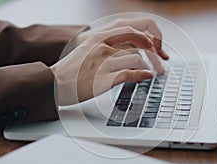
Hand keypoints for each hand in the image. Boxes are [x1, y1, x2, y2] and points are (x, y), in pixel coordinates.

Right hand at [51, 19, 167, 104]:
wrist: (54, 83)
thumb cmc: (74, 67)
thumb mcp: (91, 46)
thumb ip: (112, 42)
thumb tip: (136, 48)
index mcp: (102, 34)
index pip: (136, 26)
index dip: (152, 35)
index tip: (158, 46)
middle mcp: (104, 43)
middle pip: (141, 40)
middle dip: (156, 51)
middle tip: (162, 62)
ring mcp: (104, 60)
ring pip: (137, 58)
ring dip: (149, 66)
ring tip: (153, 73)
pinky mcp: (103, 78)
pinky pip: (131, 73)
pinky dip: (142, 75)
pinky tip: (146, 77)